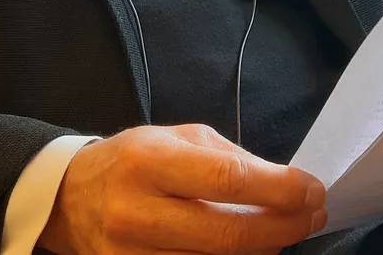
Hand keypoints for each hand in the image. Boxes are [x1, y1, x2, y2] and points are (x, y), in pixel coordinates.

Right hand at [38, 124, 326, 254]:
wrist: (69, 199)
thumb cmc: (132, 162)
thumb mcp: (176, 139)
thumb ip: (230, 159)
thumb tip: (287, 185)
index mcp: (148, 162)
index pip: (226, 179)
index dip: (279, 189)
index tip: (312, 189)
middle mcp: (135, 212)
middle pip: (227, 235)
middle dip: (283, 227)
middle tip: (313, 216)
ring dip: (263, 252)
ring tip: (283, 234)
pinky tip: (250, 252)